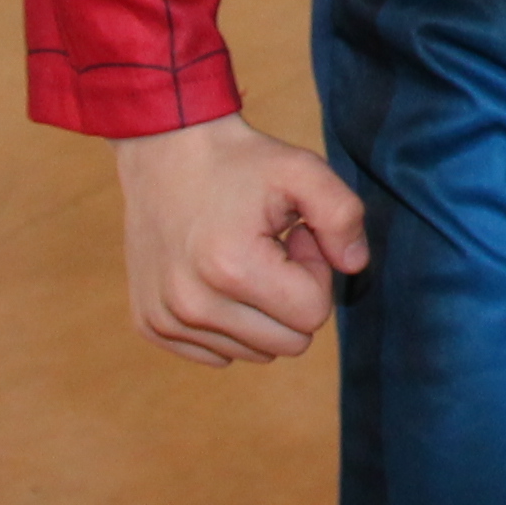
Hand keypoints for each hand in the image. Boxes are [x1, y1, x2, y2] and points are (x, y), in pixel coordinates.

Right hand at [109, 115, 370, 364]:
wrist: (166, 151)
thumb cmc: (241, 162)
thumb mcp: (303, 170)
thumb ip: (343, 215)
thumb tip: (355, 267)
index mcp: (233, 269)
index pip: (313, 314)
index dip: (315, 273)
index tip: (294, 236)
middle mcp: (193, 306)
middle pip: (288, 343)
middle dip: (292, 297)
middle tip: (272, 249)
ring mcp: (166, 319)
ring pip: (255, 352)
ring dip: (261, 311)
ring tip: (243, 258)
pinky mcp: (151, 325)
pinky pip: (218, 353)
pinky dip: (228, 323)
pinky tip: (216, 276)